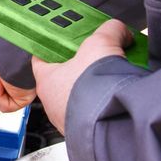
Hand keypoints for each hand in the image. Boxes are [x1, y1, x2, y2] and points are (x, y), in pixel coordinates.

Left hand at [32, 19, 132, 133]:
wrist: (112, 121)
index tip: (63, 41)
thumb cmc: (93, 87)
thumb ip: (109, 31)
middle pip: (63, 77)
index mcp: (46, 80)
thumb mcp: (102, 44)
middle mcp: (52, 103)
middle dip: (80, 67)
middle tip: (95, 56)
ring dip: (93, 87)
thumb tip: (119, 30)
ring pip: (78, 97)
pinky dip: (103, 103)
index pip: (40, 59)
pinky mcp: (86, 131)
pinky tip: (117, 95)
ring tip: (111, 76)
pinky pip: (91, 113)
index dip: (52, 47)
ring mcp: (68, 120)